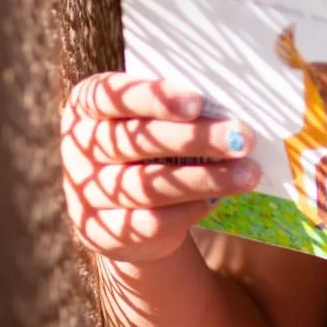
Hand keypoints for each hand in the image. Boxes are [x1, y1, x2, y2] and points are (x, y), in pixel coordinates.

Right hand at [60, 72, 260, 264]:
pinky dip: (188, 209)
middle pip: (135, 141)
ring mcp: (85, 193)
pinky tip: (216, 201)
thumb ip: (179, 109)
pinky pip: (150, 220)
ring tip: (247, 173)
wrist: (127, 213)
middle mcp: (79, 148)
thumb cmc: (151, 147)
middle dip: (194, 139)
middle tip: (242, 138)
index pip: (111, 95)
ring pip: (148, 185)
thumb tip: (234, 108)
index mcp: (85, 107)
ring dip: (204, 179)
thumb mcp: (154, 120)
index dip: (153, 98)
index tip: (197, 103)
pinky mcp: (101, 231)